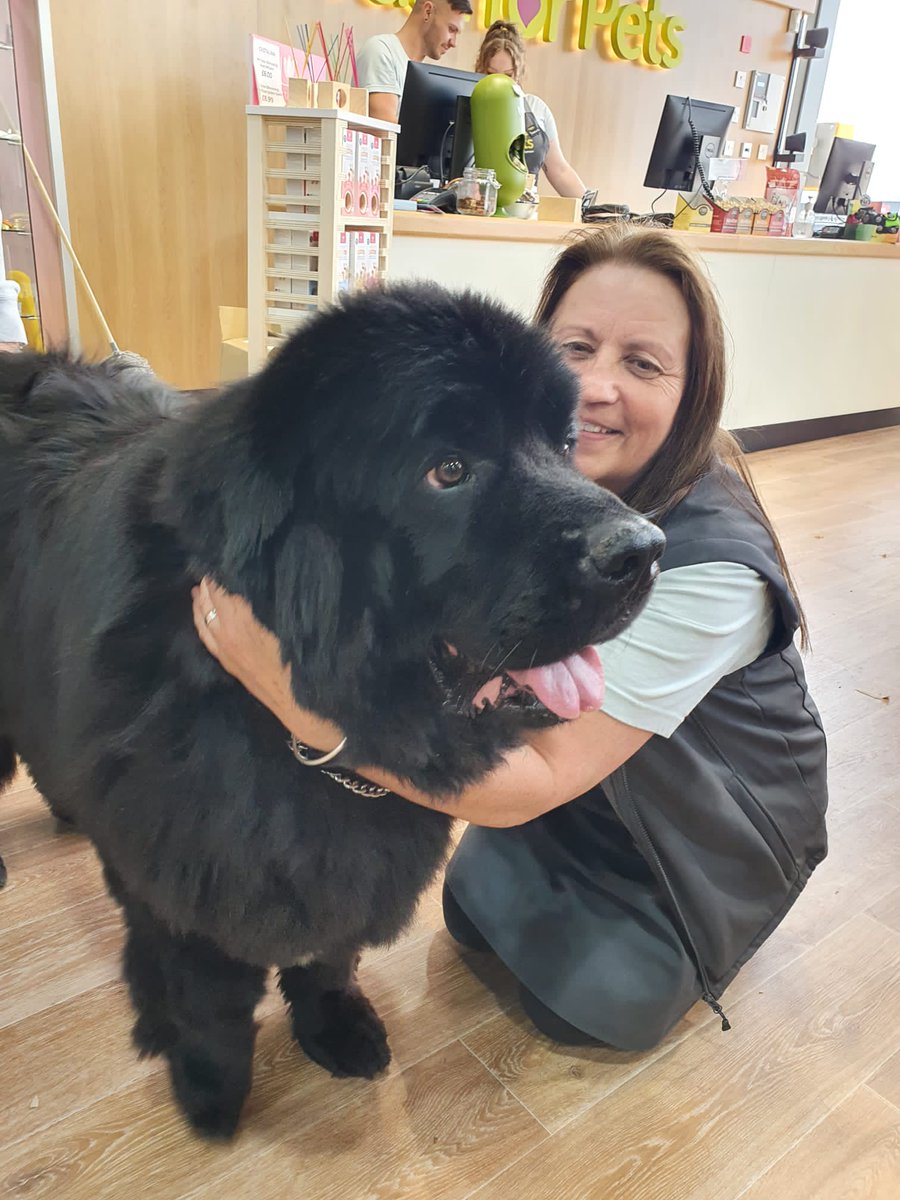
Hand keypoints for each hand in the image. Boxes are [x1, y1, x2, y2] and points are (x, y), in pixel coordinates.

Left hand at [191, 579, 345, 752]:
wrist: (291, 700)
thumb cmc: (294, 663)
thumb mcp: (283, 631)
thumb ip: (262, 611)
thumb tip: (247, 593)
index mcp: (243, 626)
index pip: (225, 596)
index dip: (220, 580)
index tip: (217, 566)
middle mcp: (228, 637)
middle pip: (212, 607)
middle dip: (207, 589)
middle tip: (205, 572)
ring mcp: (224, 651)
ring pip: (204, 623)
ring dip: (200, 605)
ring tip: (196, 590)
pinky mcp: (226, 662)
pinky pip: (206, 639)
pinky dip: (200, 624)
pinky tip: (200, 618)